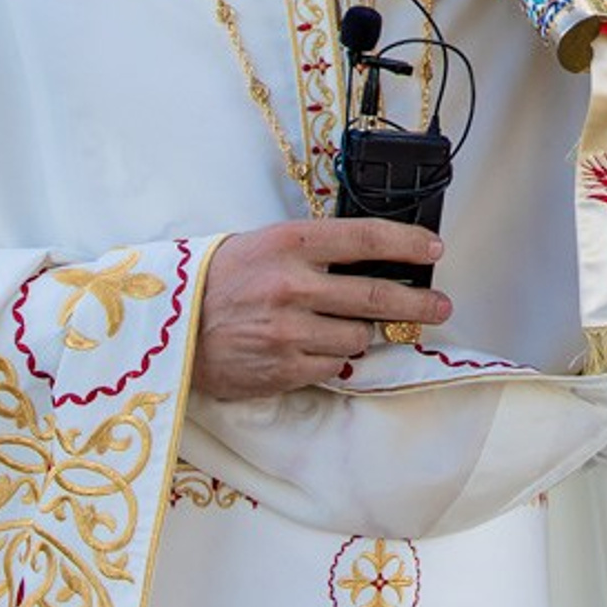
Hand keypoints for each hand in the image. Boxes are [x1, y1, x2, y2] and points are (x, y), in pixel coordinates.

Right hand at [194, 217, 447, 398]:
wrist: (166, 325)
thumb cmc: (219, 279)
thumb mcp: (265, 245)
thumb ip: (317, 251)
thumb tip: (376, 260)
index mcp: (288, 244)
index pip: (367, 238)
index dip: (409, 244)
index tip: (433, 249)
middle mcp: (291, 287)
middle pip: (377, 295)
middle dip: (419, 302)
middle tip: (440, 305)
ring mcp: (287, 331)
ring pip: (360, 336)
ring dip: (363, 333)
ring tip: (344, 325)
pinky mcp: (281, 368)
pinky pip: (334, 365)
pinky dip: (334, 358)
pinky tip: (315, 347)